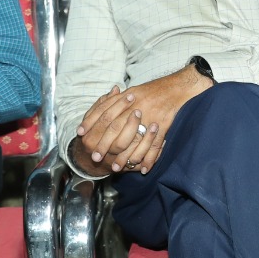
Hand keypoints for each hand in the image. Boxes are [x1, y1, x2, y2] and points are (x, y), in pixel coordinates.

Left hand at [73, 65, 209, 176]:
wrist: (177, 88)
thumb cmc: (153, 91)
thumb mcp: (132, 91)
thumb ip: (114, 100)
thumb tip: (98, 109)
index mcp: (127, 98)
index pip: (104, 113)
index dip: (91, 124)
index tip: (81, 136)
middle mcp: (136, 108)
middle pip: (115, 129)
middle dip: (104, 145)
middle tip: (96, 158)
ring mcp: (150, 118)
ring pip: (133, 140)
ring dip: (125, 157)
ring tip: (117, 168)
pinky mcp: (163, 126)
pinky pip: (154, 145)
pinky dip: (149, 159)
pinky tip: (143, 169)